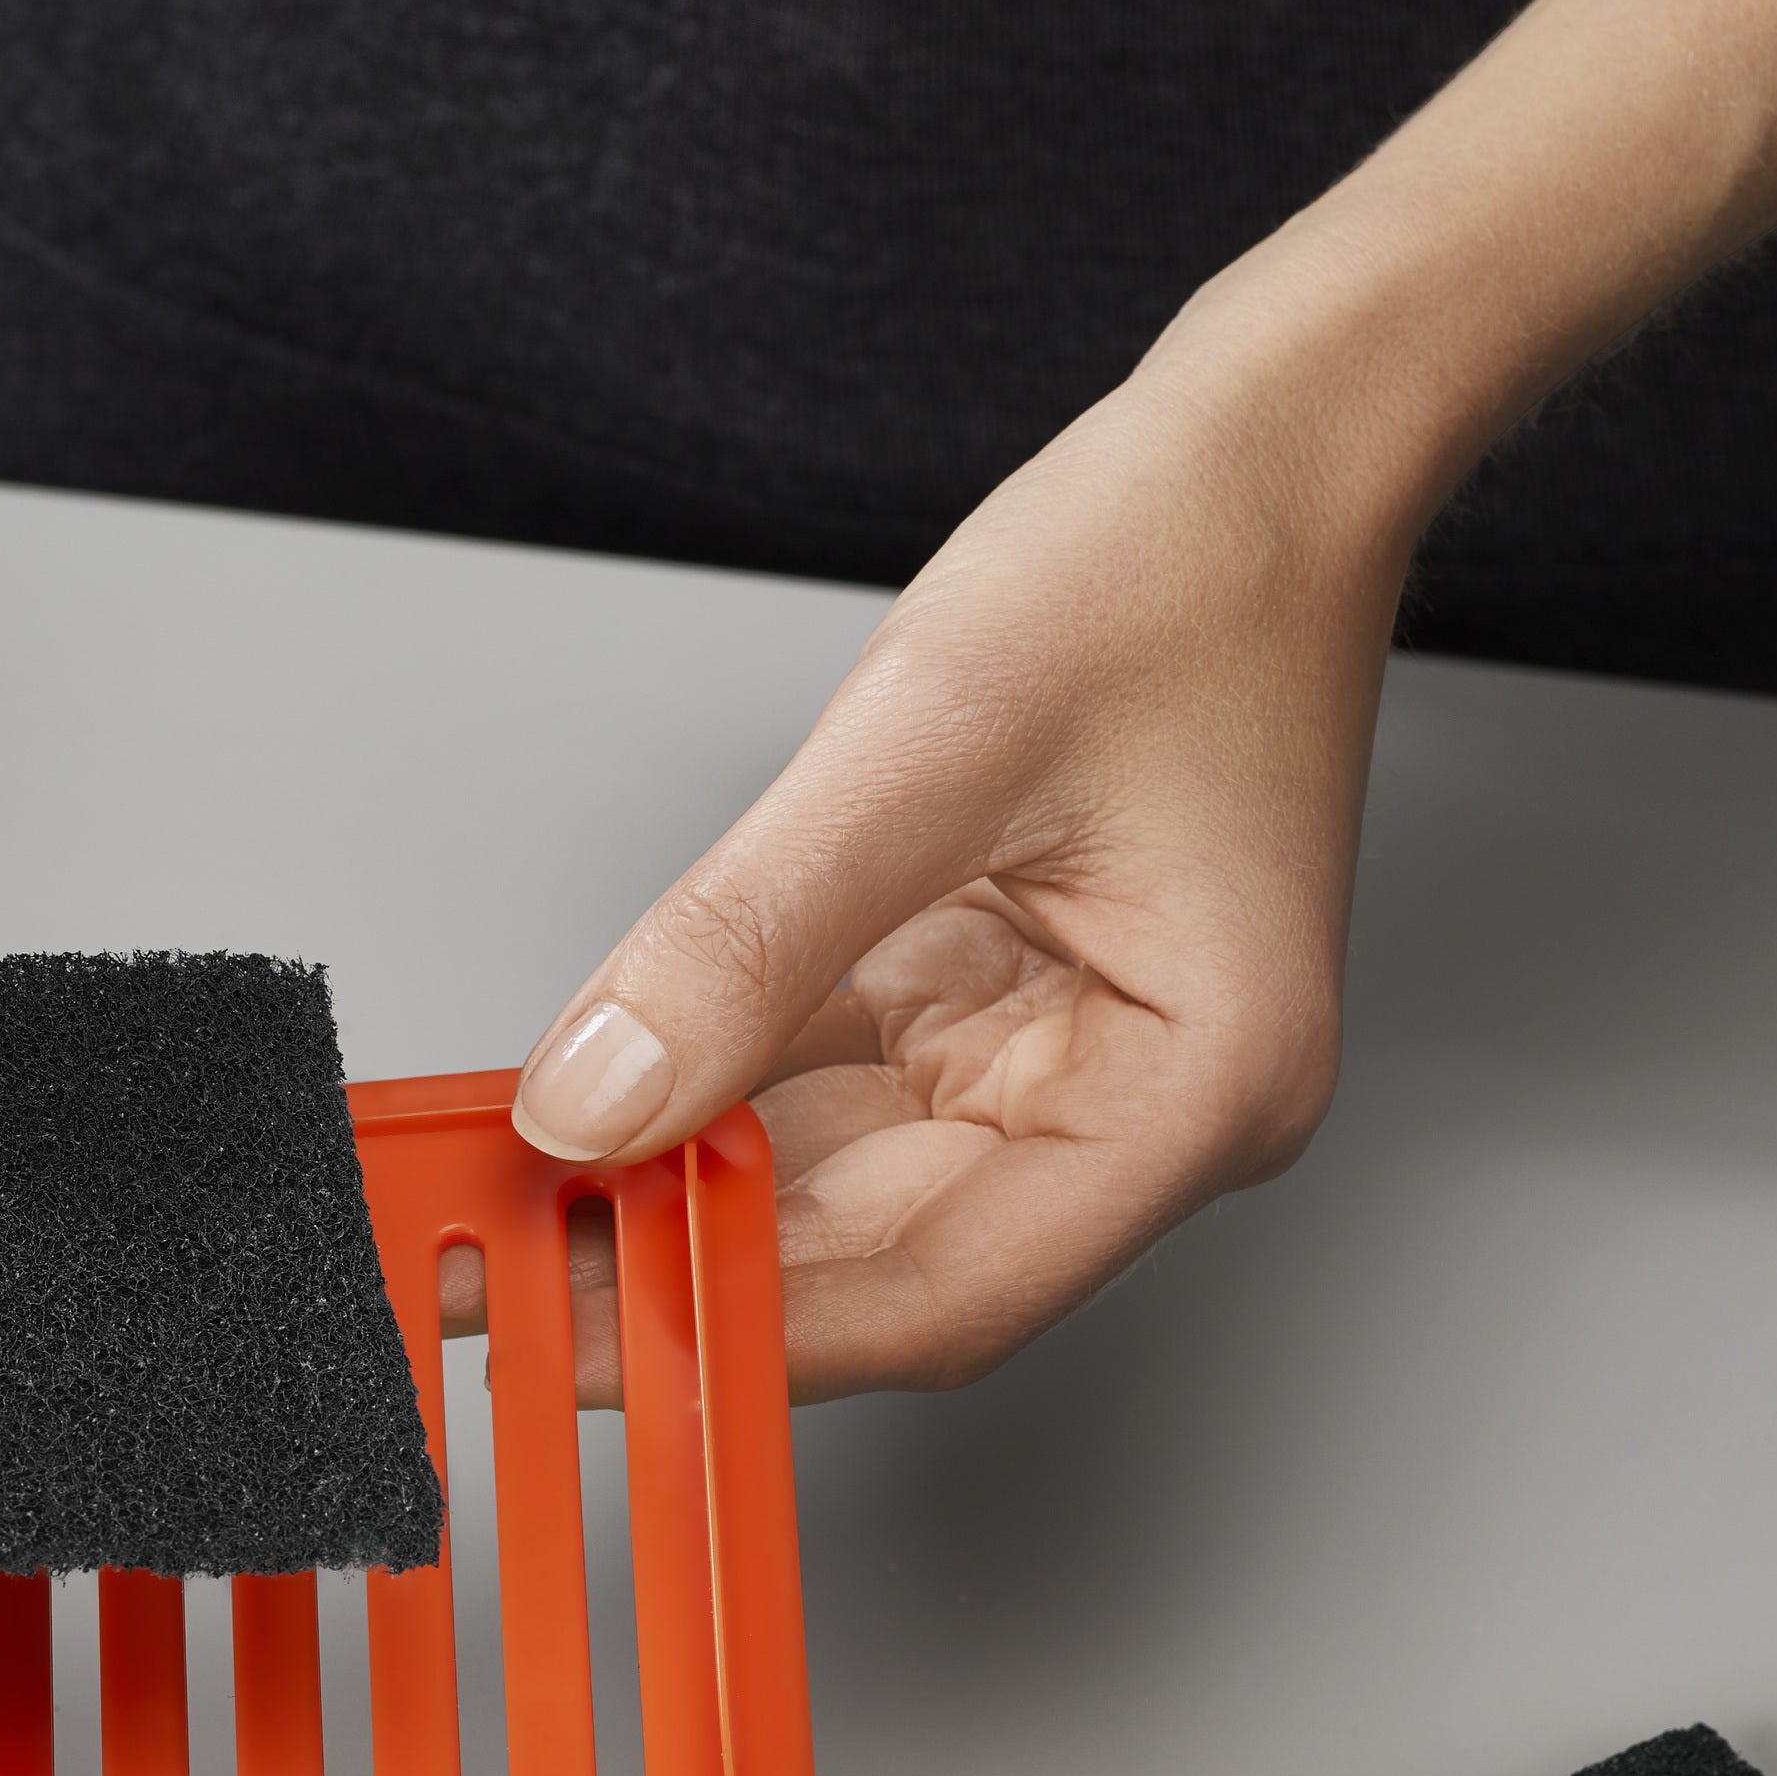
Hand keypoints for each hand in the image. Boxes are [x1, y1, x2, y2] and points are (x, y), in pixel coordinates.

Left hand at [509, 295, 1414, 1399]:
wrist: (1274, 446)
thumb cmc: (1184, 560)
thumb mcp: (932, 742)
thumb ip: (749, 940)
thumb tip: (592, 1102)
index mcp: (1195, 1089)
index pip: (941, 1290)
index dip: (741, 1330)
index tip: (570, 1327)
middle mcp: (1145, 1102)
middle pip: (885, 1251)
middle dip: (689, 1257)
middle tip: (502, 1261)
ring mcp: (1076, 1053)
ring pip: (847, 1172)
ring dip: (690, 1171)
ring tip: (525, 1182)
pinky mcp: (1012, 992)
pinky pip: (847, 1072)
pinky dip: (729, 1076)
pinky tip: (612, 1080)